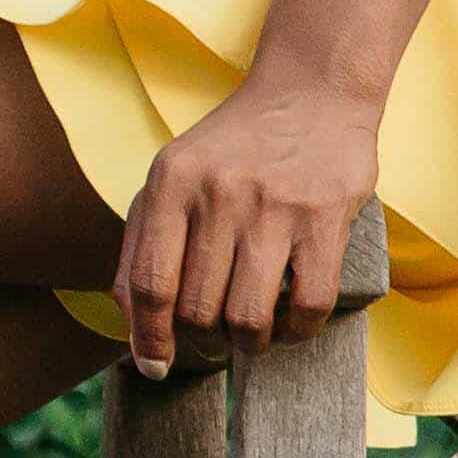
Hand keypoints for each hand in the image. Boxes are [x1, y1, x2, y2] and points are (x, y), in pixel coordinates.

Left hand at [117, 70, 380, 373]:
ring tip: (250, 337)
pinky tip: (290, 325)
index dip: (148, 339)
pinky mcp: (326, 219)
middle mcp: (219, 193)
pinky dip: (297, 331)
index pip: (149, 284)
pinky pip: (309, 304)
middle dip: (201, 342)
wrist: (311, 91)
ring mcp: (275, 207)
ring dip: (247, 344)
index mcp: (171, 182)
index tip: (155, 367)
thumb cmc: (234, 147)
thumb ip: (143, 242)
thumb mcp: (173, 176)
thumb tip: (132, 325)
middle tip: (212, 341)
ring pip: (248, 316)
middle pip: (197, 309)